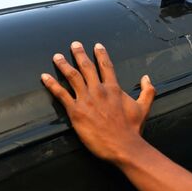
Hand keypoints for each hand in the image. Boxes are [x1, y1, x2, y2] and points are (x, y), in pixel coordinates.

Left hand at [41, 42, 154, 161]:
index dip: (101, 54)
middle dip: (79, 54)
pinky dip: (52, 84)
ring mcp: (86, 100)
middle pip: (86, 67)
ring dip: (63, 65)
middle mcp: (99, 90)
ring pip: (72, 76)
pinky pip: (61, 94)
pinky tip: (44, 77)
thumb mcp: (144, 107)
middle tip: (74, 44)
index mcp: (114, 89)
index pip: (106, 66)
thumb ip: (147, 91)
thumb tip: (147, 78)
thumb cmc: (133, 128)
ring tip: (57, 56)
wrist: (123, 145)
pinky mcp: (75, 112)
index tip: (97, 45)